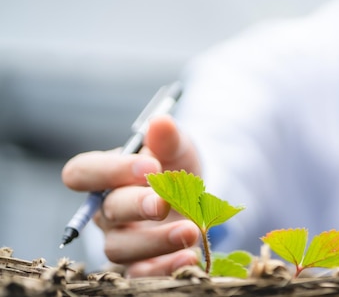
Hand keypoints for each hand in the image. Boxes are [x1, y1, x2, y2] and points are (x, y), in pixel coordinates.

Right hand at [62, 115, 201, 276]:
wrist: (197, 198)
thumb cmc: (175, 168)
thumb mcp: (176, 147)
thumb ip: (167, 138)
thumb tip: (161, 122)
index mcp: (105, 176)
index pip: (83, 173)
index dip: (111, 170)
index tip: (150, 166)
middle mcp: (106, 211)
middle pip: (107, 211)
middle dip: (136, 205)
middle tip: (164, 202)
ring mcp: (122, 240)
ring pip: (120, 248)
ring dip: (155, 241)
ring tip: (190, 231)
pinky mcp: (140, 265)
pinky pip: (141, 275)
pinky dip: (164, 269)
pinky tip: (189, 257)